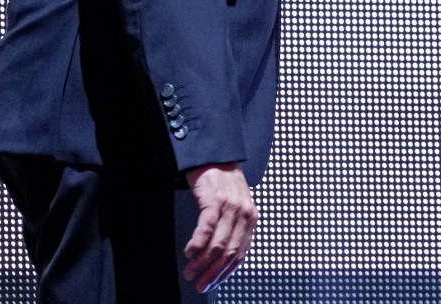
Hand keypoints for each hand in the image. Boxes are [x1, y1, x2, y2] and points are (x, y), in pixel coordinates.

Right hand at [183, 163, 257, 292]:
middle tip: (198, 284)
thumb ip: (234, 229)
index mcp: (251, 218)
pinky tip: (189, 252)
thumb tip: (222, 259)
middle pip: (228, 252)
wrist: (216, 156)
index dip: (225, 273)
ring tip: (190, 272)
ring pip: (217, 243)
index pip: (240, 254)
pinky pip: (206, 227)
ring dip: (202, 262)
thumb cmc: (224, 184)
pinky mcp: (215, 198)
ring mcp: (230, 205)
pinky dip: (197, 243)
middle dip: (212, 273)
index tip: (211, 284)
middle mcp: (244, 213)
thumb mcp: (236, 207)